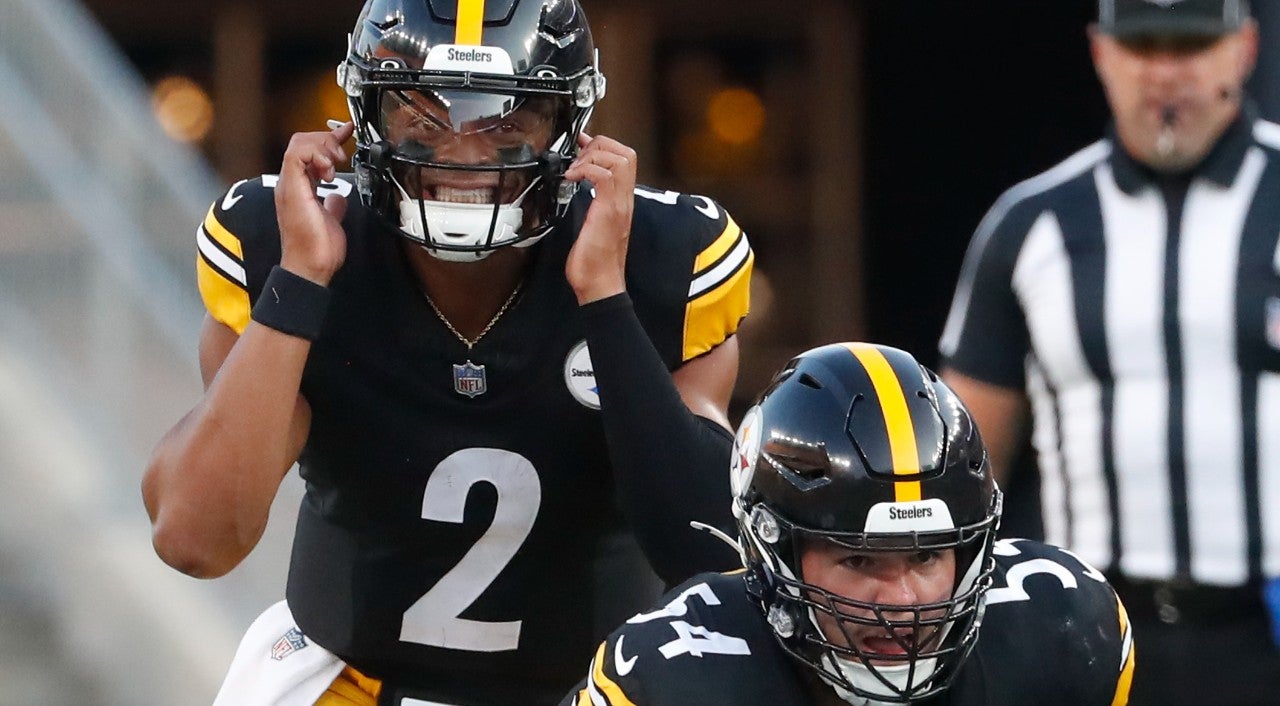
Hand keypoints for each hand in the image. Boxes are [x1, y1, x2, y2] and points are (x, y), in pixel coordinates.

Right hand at [275, 121, 354, 285]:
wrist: (312, 266)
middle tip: (342, 156)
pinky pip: (297, 155)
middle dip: (327, 140)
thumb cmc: (318, 250)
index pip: (308, 151)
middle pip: (302, 141)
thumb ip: (333, 204)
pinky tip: (329, 170)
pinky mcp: (291, 188)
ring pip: (298, 143)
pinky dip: (317, 155)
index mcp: (298, 187)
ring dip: (323, 147)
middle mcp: (290, 183)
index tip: (347, 133)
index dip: (328, 139)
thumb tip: (339, 197)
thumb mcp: (332, 219)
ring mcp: (289, 184)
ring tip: (335, 164)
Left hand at [563, 133, 636, 303]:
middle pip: (626, 153)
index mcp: (621, 201)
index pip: (625, 159)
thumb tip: (577, 188)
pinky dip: (586, 169)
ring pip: (619, 159)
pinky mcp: (608, 211)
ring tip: (575, 169)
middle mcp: (624, 200)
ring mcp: (618, 205)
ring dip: (593, 155)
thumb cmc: (594, 262)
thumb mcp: (593, 224)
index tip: (582, 144)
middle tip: (578, 156)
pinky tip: (572, 178)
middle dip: (599, 144)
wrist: (599, 285)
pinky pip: (604, 176)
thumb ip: (592, 204)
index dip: (604, 145)